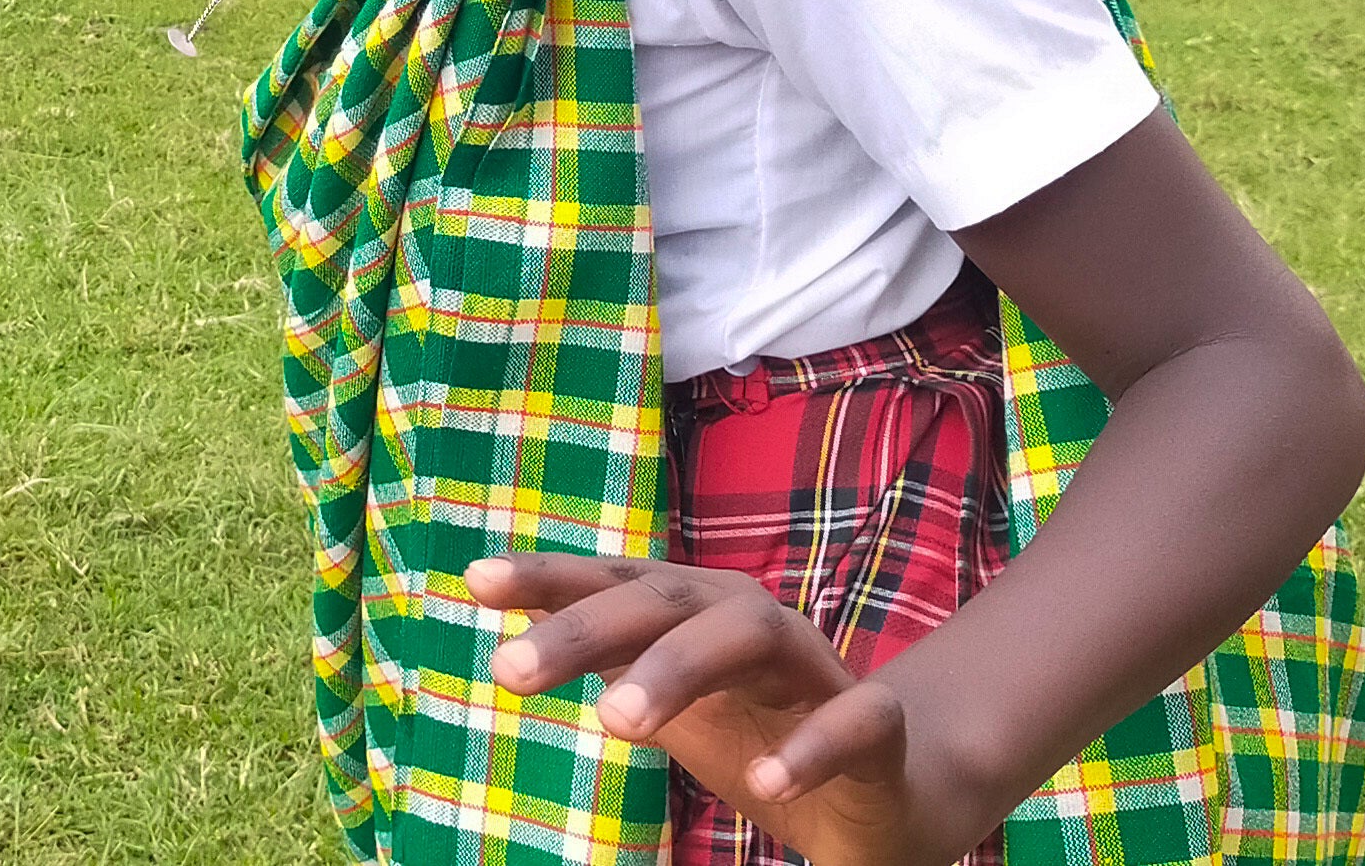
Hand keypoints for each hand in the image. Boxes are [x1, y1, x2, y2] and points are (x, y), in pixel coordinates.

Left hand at [467, 553, 992, 865]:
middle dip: (585, 628)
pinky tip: (768, 781)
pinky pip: (857, 722)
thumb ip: (601, 652)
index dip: (549, 575)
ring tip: (613, 721)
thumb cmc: (758, 729)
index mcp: (698, 612)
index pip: (615, 581)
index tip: (475, 582)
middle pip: (666, 600)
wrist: (888, 790)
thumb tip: (509, 608)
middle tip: (509, 672)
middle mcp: (753, 624)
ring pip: (753, 636)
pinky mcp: (880, 731)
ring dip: (679, 669)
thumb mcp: (664, 695)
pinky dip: (812, 747)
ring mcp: (818, 672)